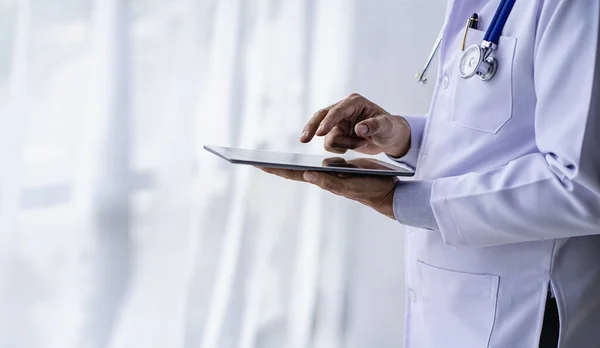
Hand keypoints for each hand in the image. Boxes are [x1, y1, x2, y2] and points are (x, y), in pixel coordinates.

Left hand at [257, 165, 397, 219]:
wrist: (388, 191)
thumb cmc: (372, 189)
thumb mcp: (352, 185)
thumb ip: (331, 182)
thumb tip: (307, 175)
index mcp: (322, 180)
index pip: (294, 174)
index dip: (276, 169)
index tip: (258, 164)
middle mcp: (322, 177)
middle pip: (293, 171)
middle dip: (275, 166)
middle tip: (255, 160)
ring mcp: (330, 173)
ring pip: (303, 167)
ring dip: (286, 164)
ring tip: (269, 160)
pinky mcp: (338, 168)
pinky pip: (317, 164)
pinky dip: (304, 162)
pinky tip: (297, 161)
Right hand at [299, 93, 410, 156]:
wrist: (389, 137)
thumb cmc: (389, 128)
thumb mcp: (386, 126)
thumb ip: (373, 126)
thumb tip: (359, 128)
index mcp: (354, 102)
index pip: (337, 111)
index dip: (328, 121)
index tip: (320, 133)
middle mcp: (343, 110)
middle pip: (321, 116)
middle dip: (312, 128)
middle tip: (304, 139)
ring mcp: (338, 122)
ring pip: (327, 136)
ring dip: (343, 145)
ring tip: (361, 143)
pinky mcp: (336, 133)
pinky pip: (330, 144)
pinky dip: (341, 149)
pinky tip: (354, 145)